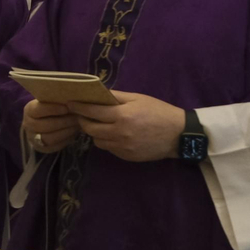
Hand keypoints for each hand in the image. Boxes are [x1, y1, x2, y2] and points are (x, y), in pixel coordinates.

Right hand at [23, 99, 78, 153]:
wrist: (43, 121)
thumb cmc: (51, 108)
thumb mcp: (51, 101)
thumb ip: (57, 101)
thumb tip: (72, 100)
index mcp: (29, 110)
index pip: (38, 110)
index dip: (52, 109)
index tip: (67, 107)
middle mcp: (28, 125)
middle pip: (44, 126)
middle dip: (63, 122)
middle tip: (76, 118)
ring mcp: (34, 138)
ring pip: (49, 138)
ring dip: (65, 132)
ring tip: (77, 125)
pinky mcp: (42, 148)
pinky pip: (55, 146)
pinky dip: (66, 140)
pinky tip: (73, 133)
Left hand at [67, 91, 185, 161]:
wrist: (179, 135)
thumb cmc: (159, 111)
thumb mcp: (138, 98)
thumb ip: (116, 96)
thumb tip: (97, 93)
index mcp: (122, 115)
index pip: (92, 111)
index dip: (79, 107)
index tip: (70, 103)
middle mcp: (119, 133)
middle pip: (89, 128)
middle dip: (83, 120)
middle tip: (82, 114)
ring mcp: (122, 147)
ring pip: (97, 140)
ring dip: (94, 132)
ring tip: (98, 124)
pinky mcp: (126, 156)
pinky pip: (108, 148)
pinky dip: (106, 140)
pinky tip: (112, 133)